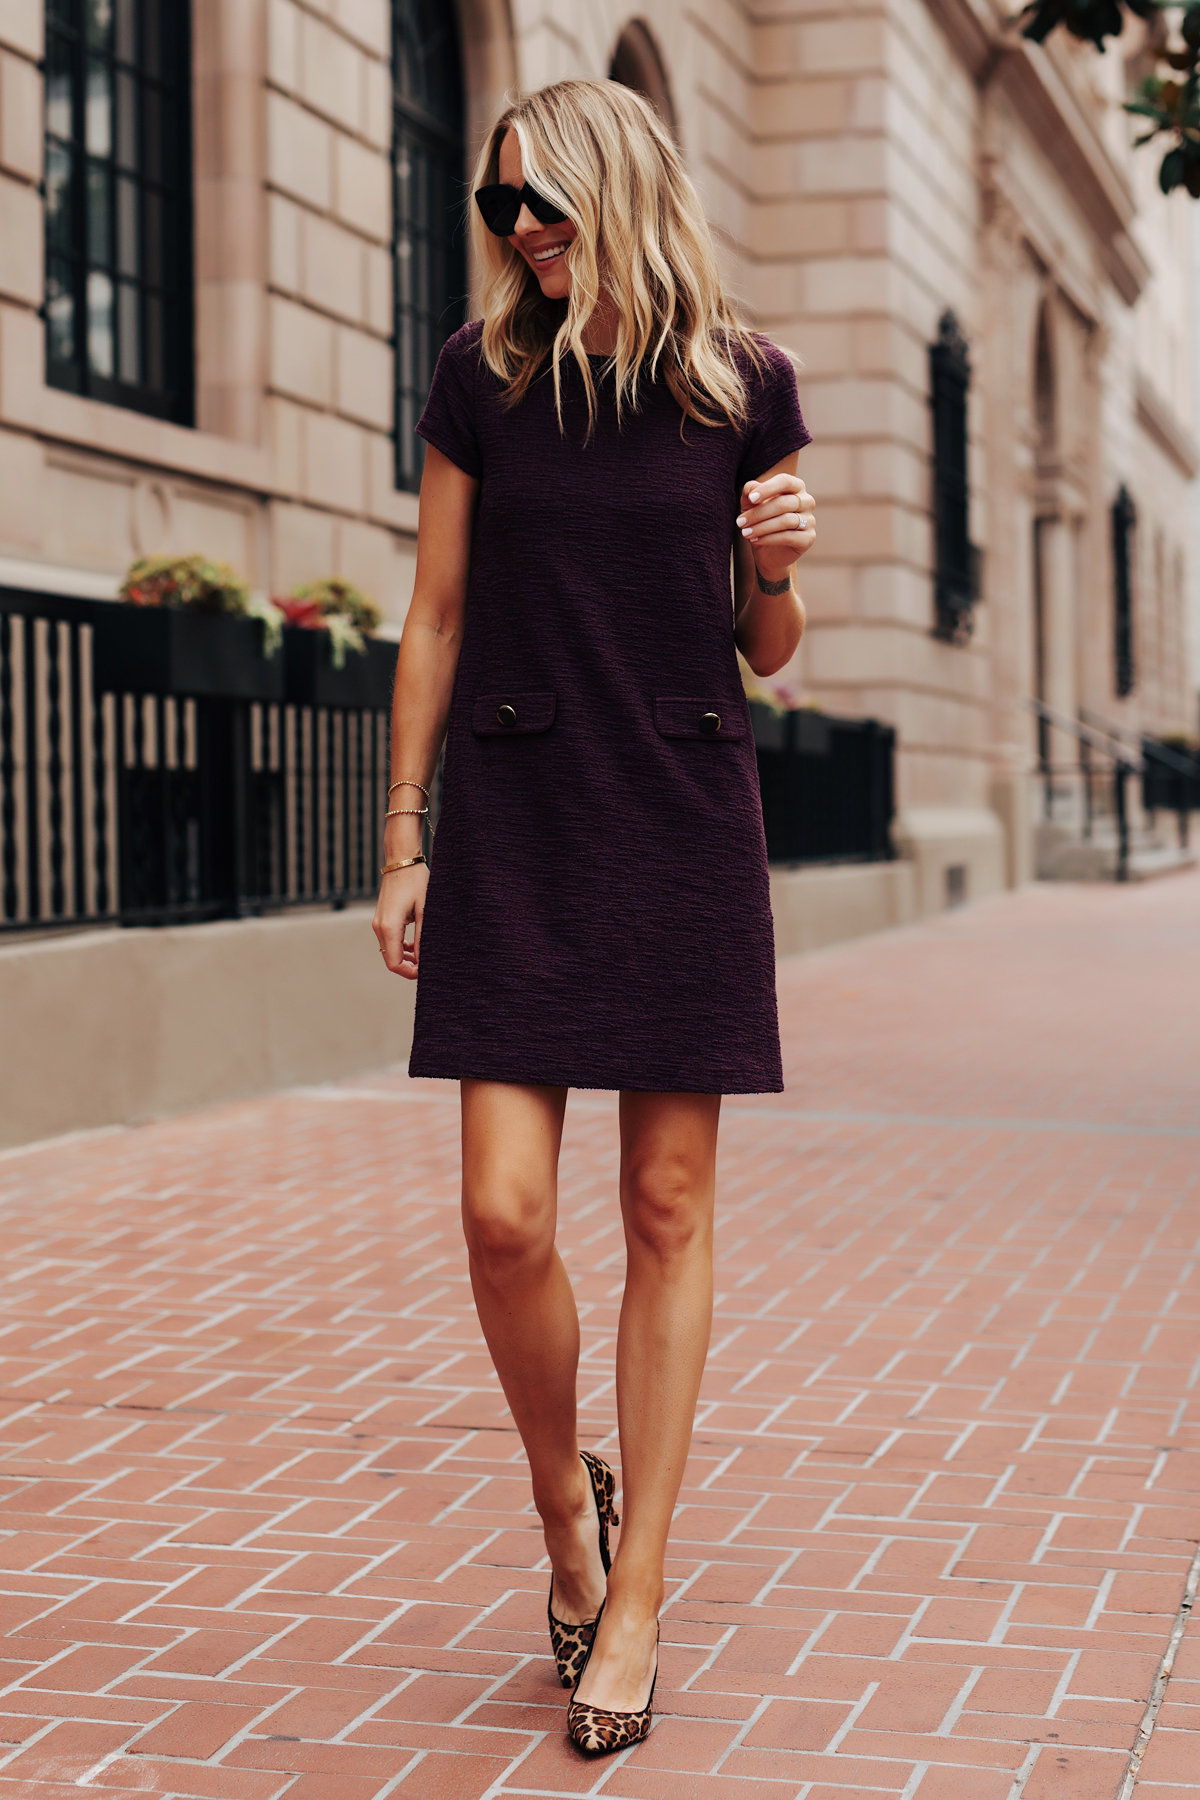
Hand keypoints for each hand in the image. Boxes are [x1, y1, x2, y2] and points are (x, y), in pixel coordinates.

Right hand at [372, 864, 427, 978]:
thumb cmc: (416, 882)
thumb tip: (424, 960)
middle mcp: (379, 927)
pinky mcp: (381, 919)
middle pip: (391, 960)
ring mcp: (378, 923)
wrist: (402, 861)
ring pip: (389, 951)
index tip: (426, 971)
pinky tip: (415, 945)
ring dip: (405, 957)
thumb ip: (423, 938)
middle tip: (428, 965)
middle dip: (409, 967)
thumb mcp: (425, 912)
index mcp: (389, 928)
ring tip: (424, 956)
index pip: (394, 963)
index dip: (410, 973)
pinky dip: (400, 947)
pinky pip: (388, 941)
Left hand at [736, 473, 816, 586]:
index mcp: (795, 487)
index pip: (785, 481)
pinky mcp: (809, 538)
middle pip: (783, 503)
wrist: (768, 551)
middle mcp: (807, 501)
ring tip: (745, 532)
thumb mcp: (751, 504)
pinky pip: (788, 536)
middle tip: (740, 522)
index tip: (751, 499)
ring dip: (761, 527)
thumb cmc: (760, 520)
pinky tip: (755, 540)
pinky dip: (769, 538)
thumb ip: (750, 492)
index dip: (767, 489)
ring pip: (786, 521)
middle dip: (758, 513)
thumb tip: (752, 489)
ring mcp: (810, 520)